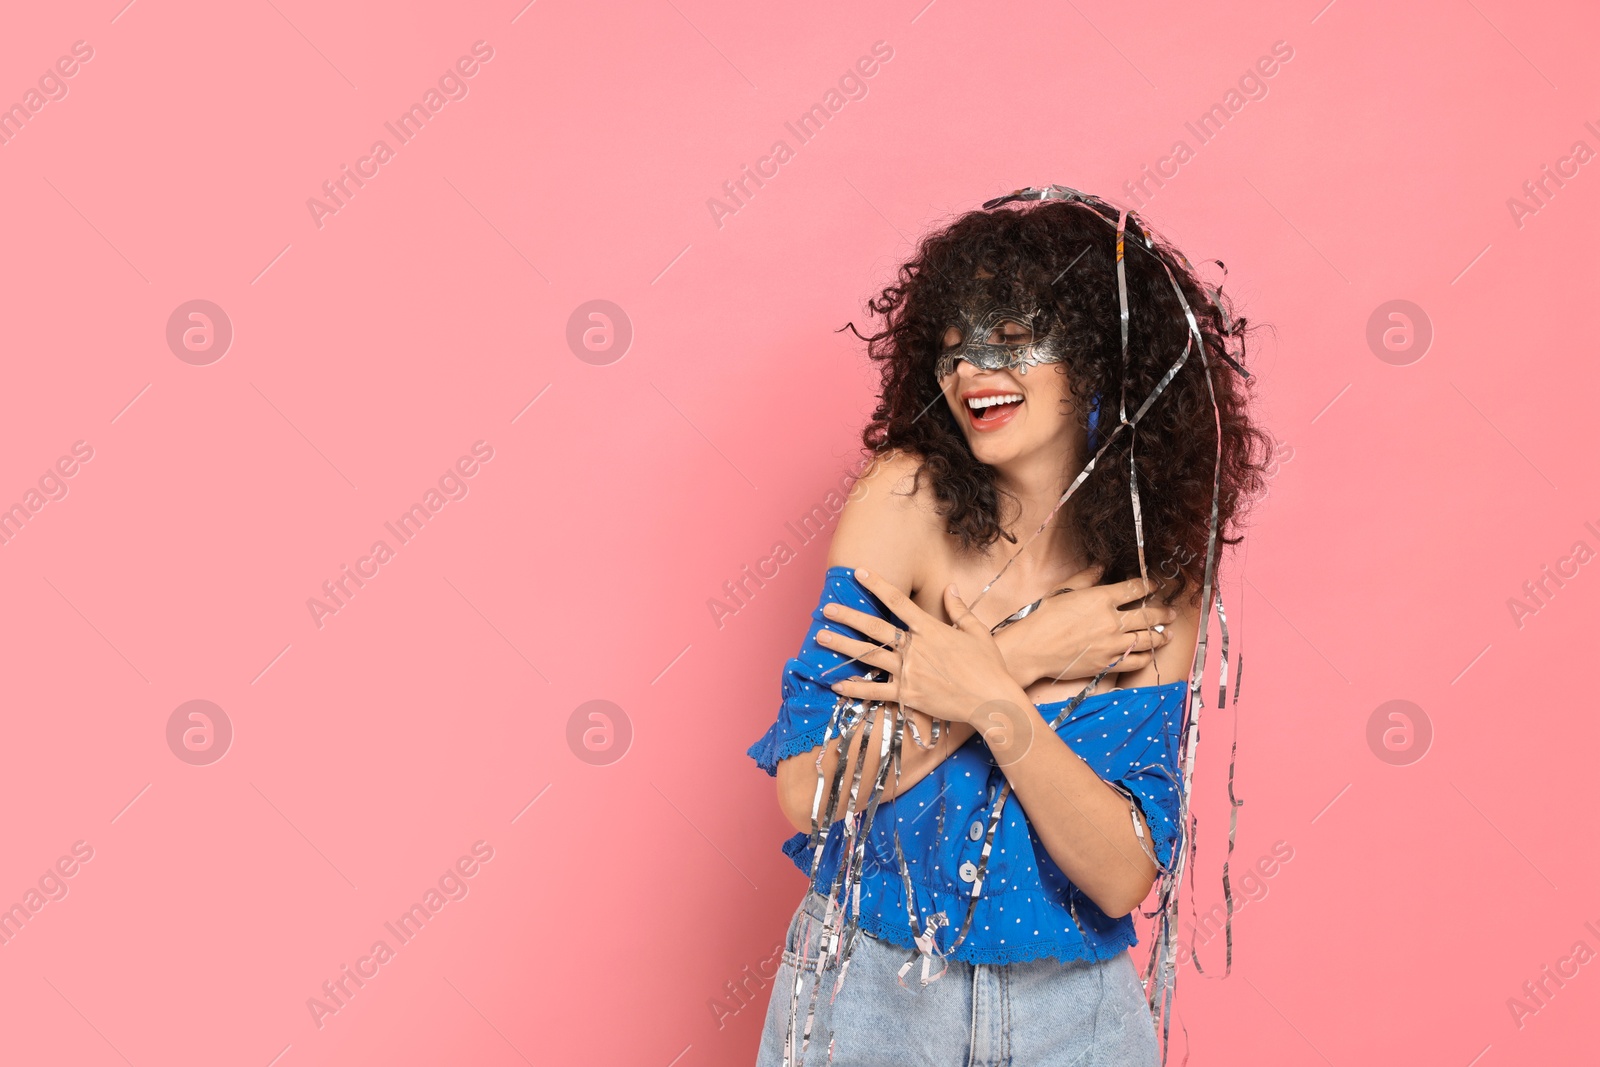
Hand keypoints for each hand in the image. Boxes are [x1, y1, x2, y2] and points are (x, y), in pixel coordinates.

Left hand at [816, 569, 1027, 726]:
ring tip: (821, 638)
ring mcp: (909, 672)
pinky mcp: (908, 695)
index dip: (877, 585)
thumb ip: (959, 609)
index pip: (898, 601)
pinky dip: (856, 688)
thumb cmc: (988, 665)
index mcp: (930, 629)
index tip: (859, 572)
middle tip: (826, 608)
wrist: (991, 699)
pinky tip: (837, 684)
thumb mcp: (976, 631)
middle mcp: (915, 648)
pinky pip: (876, 691)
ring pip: (869, 656)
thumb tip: (950, 587)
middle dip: (848, 616)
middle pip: (875, 628)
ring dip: (843, 646)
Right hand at [994, 566, 1176, 687]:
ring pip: (1147, 640)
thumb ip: (1086, 578)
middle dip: (1164, 613)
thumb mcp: (1064, 590)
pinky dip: (1146, 657)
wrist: (1033, 648)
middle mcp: (1111, 621)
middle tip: (1171, 612)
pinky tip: (1150, 654)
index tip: (1154, 585)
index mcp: (1101, 599)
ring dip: (1161, 636)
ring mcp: (1112, 644)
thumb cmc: (1044, 617)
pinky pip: (1135, 661)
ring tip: (1168, 634)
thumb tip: (1101, 566)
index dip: (1148, 585)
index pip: (1134, 589)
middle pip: (1148, 616)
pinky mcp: (1107, 663)